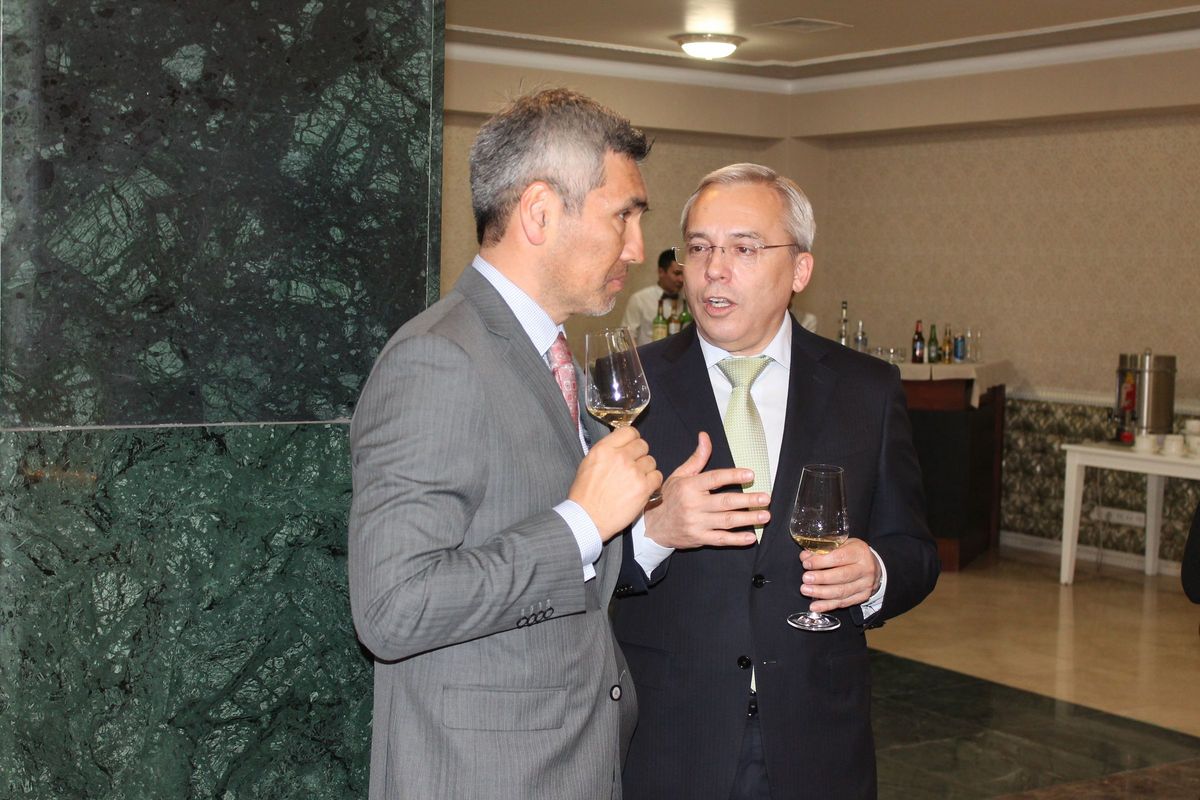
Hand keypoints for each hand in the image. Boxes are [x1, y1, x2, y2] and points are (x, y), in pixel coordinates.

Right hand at [570, 426, 661, 540]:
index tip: (631, 448)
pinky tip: (642, 489)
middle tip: (633, 467)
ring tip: (635, 481)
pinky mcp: (643, 487)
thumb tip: (622, 445)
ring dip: (646, 470)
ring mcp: (633, 471)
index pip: (629, 431)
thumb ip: (607, 451)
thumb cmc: (585, 495)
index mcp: (604, 449)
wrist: (587, 518)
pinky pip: (657, 476)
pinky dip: (652, 483)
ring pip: (651, 461)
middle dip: (639, 455)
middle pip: (643, 445)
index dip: (632, 440)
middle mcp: (620, 456)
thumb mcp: (589, 463)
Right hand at [644, 432, 763, 549]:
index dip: (733, 476)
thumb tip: (705, 436)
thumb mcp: (680, 475)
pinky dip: (737, 539)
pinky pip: (721, 539)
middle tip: (765, 498)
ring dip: (747, 519)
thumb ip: (697, 458)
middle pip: (725, 502)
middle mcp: (693, 505)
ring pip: (726, 521)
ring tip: (764, 515)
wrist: (653, 526)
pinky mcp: (699, 538)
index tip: (751, 474)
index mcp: (689, 487)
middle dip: (748, 500)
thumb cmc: (670, 498)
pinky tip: (751, 537)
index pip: (714, 479)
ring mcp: (697, 523)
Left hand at [799, 538, 880, 612]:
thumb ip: (823, 549)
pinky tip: (815, 606)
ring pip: (842, 592)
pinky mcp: (863, 597)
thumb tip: (805, 556)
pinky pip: (843, 603)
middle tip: (805, 579)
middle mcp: (865, 569)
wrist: (873, 566)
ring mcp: (865, 585)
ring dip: (821, 593)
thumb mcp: (842, 544)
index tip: (807, 564)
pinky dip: (827, 605)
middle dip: (820, 578)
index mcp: (860, 552)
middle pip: (841, 576)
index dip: (821, 561)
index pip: (839, 557)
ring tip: (806, 590)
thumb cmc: (854, 553)